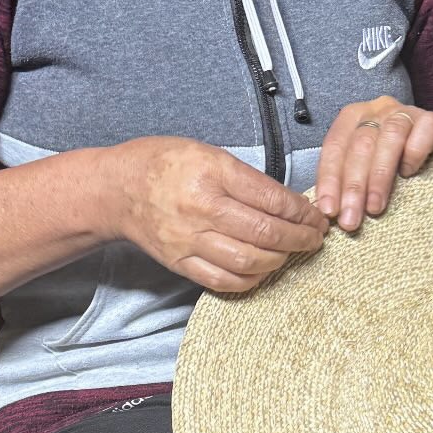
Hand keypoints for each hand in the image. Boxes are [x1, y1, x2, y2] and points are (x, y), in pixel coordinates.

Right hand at [110, 136, 330, 294]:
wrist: (117, 189)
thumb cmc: (164, 163)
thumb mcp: (209, 153)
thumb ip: (246, 178)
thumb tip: (287, 204)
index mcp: (212, 173)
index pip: (271, 198)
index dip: (301, 212)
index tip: (316, 216)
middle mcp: (202, 209)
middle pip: (265, 233)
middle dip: (299, 239)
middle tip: (314, 238)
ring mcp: (189, 240)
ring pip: (248, 261)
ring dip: (280, 260)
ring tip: (291, 253)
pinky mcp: (180, 263)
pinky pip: (223, 280)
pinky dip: (250, 279)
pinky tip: (263, 269)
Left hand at [314, 96, 432, 231]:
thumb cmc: (394, 164)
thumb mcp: (365, 166)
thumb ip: (347, 178)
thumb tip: (329, 212)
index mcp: (353, 116)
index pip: (335, 146)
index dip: (329, 179)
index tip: (329, 210)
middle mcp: (377, 109)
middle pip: (360, 145)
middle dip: (352, 186)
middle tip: (350, 220)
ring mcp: (406, 112)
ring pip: (389, 138)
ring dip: (379, 176)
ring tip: (375, 208)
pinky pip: (423, 131)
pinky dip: (413, 153)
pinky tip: (408, 174)